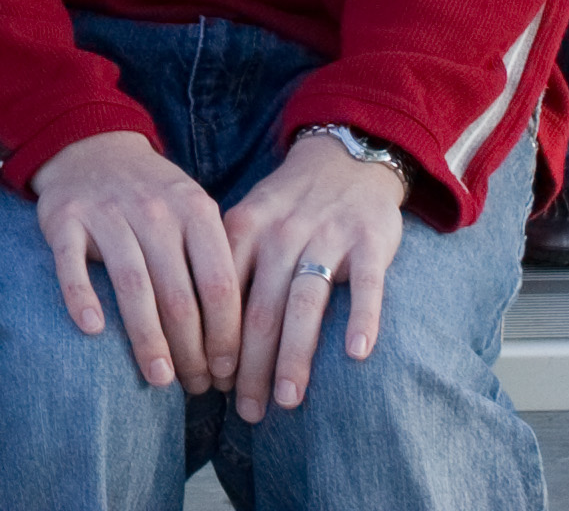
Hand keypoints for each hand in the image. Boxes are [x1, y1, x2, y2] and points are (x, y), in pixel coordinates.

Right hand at [27, 129, 240, 392]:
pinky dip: (82, 297)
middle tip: (196, 387)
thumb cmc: (153, 196)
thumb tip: (242, 339)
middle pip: (178, 294)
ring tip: (160, 379)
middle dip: (191, 350)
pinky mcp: (66, 219)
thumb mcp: (194, 212)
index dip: (227, 334)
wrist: (91, 147)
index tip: (228, 373)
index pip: (220, 283)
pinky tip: (92, 330)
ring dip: (148, 339)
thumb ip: (214, 260)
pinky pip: (73, 264)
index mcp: (195, 210)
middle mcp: (154, 211)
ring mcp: (107, 213)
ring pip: (133, 286)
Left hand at [220, 132, 410, 419]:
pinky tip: (356, 354)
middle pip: (262, 309)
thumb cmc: (289, 206)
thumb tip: (198, 338)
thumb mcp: (247, 222)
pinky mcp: (370, 241)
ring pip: (306, 302)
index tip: (210, 386)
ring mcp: (327, 236)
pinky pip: (366, 284)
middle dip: (251, 366)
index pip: (222, 294)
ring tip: (288, 400)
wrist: (345, 156)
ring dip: (295, 354)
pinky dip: (362, 317)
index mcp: (244, 228)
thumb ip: (228, 269)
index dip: (215, 343)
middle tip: (247, 412)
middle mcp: (282, 233)